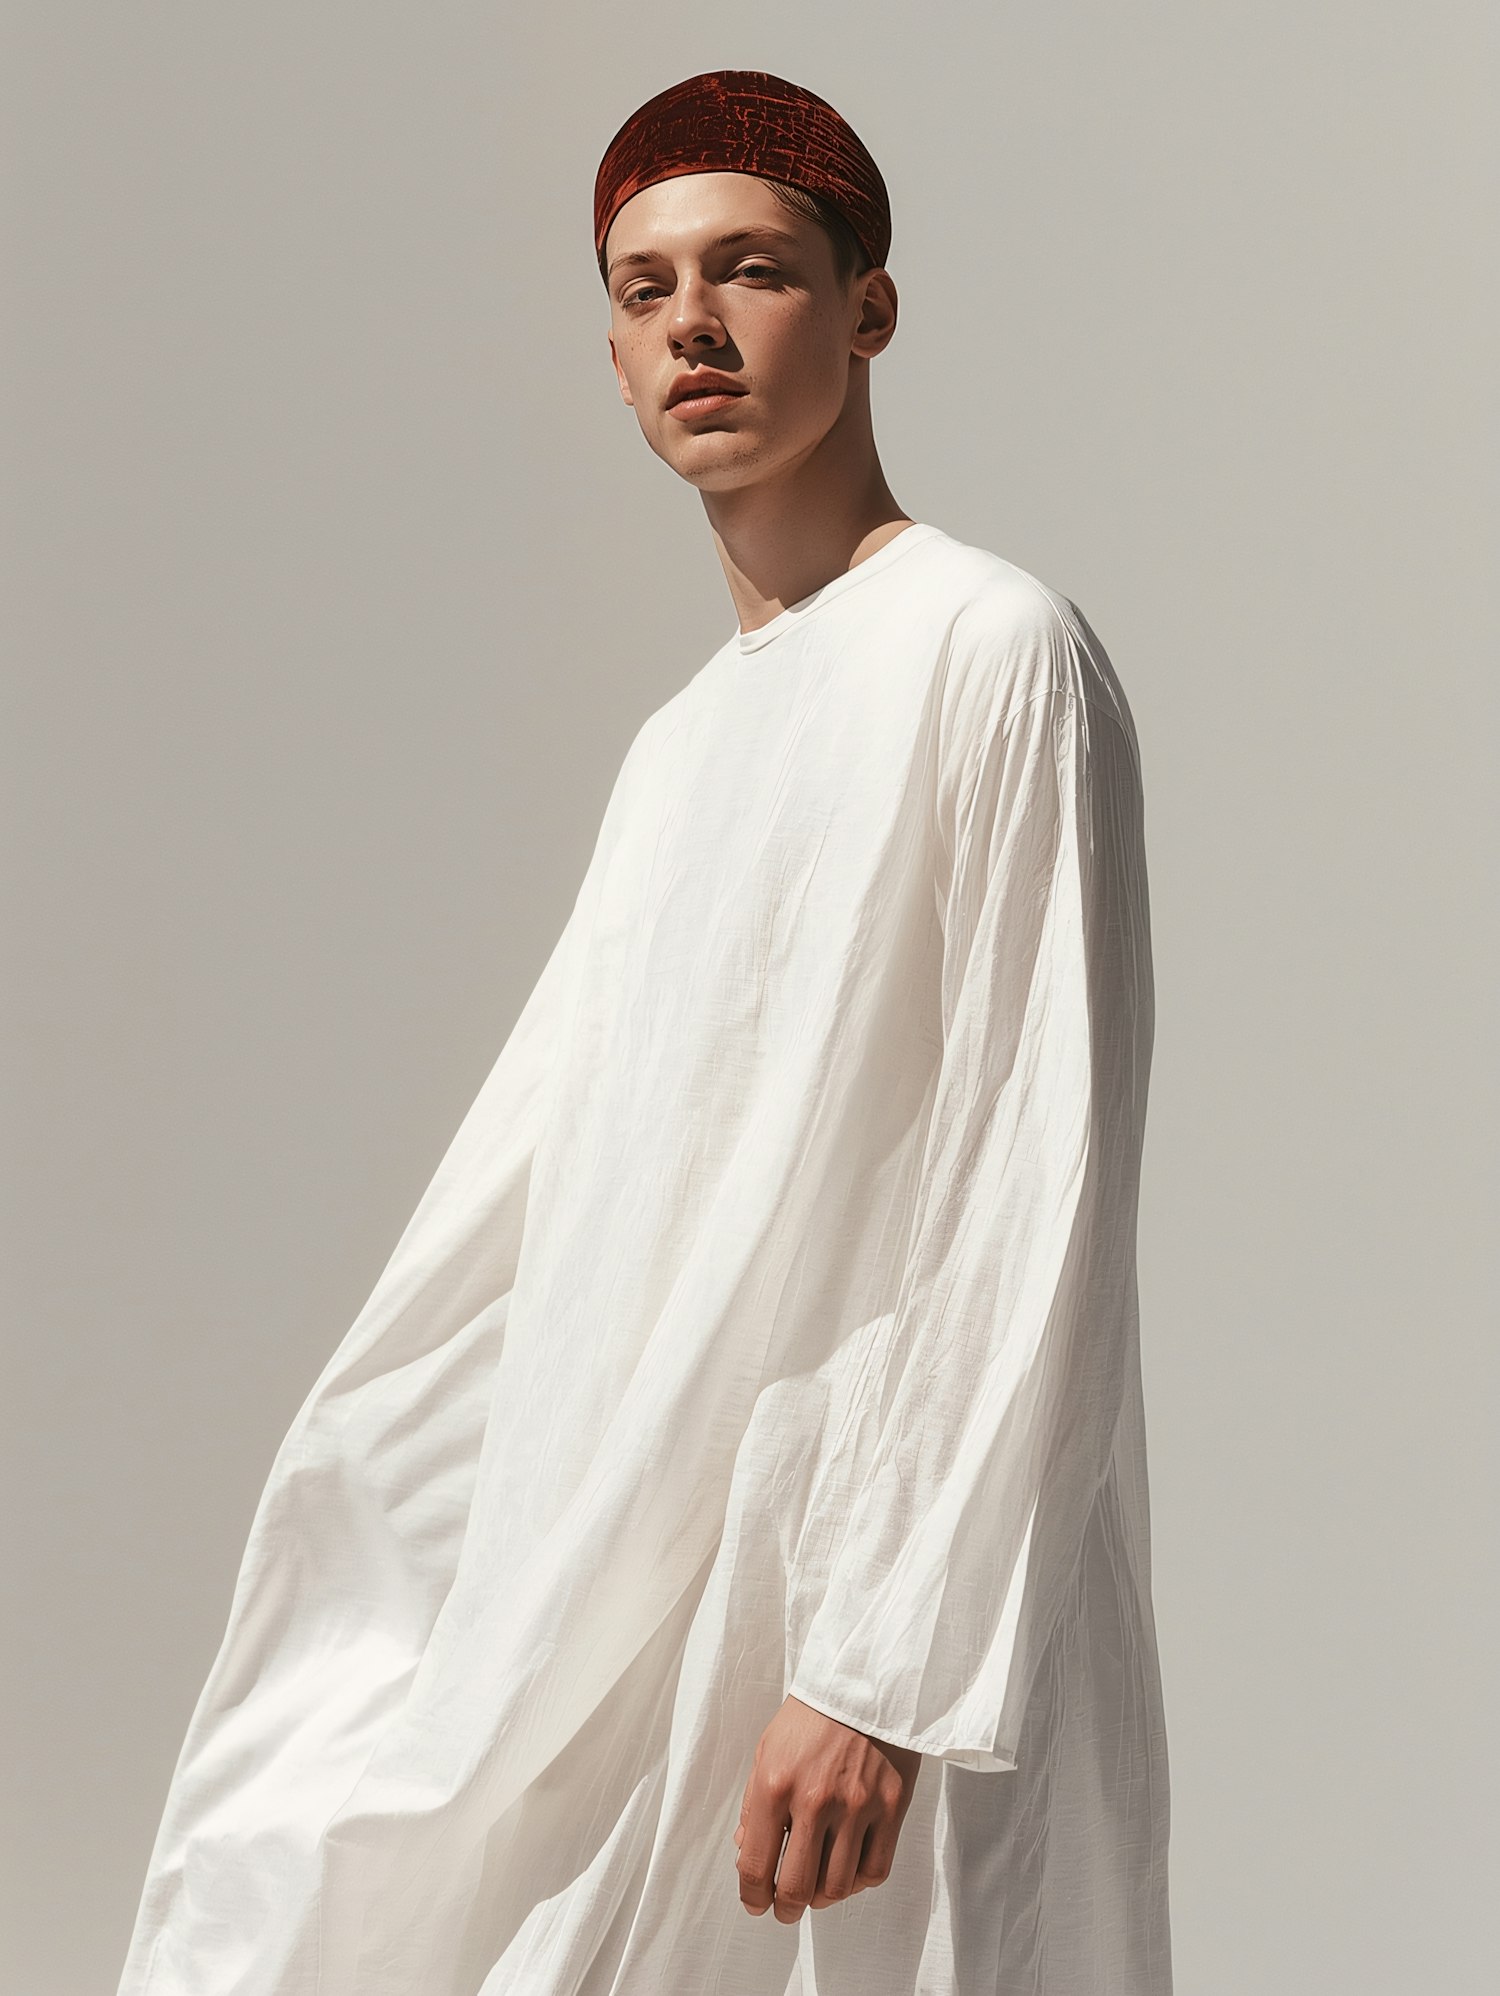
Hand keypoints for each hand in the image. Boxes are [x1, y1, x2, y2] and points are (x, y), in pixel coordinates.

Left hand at [733, 1694, 921, 1921]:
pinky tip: (847, 1872)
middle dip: (786, 1909)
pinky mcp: (892, 1806)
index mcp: (776, 1785)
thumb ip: (754, 1804)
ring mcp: (858, 1806)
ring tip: (816, 1890)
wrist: (865, 1681)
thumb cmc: (811, 1716)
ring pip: (838, 1886)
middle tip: (785, 1909)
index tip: (756, 1903)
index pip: (757, 1865)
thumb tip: (747, 1850)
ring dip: (822, 1899)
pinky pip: (875, 1871)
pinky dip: (858, 1883)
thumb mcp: (767, 1750)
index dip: (753, 1897)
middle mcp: (816, 1800)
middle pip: (798, 1887)